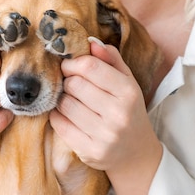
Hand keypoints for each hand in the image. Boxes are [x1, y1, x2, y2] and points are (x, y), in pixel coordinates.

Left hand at [49, 39, 161, 194]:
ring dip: (62, 98)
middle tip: (72, 84)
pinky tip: (67, 115)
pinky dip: (57, 115)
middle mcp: (118, 115)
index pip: (90, 67)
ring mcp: (104, 136)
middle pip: (74, 85)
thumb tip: (90, 41)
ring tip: (71, 100)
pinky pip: (59, 124)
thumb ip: (110, 59)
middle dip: (68, 81)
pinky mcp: (90, 151)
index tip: (70, 66)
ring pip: (65, 104)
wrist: (136, 154)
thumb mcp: (127, 82)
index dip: (73, 63)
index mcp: (128, 92)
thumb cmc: (128, 111)